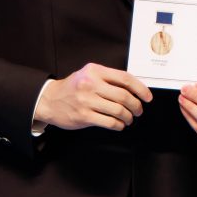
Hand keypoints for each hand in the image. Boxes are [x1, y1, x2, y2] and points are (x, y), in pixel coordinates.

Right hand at [34, 64, 150, 130]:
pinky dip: (118, 125)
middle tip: (138, 110)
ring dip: (128, 117)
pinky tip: (119, 124)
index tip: (147, 97)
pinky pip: (109, 122)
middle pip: (124, 96)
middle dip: (136, 105)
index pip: (125, 78)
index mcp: (95, 71)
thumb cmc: (73, 88)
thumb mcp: (88, 75)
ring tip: (129, 119)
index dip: (140, 89)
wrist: (49, 100)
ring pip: (118, 110)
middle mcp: (91, 84)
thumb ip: (108, 78)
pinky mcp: (84, 116)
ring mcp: (87, 100)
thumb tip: (134, 88)